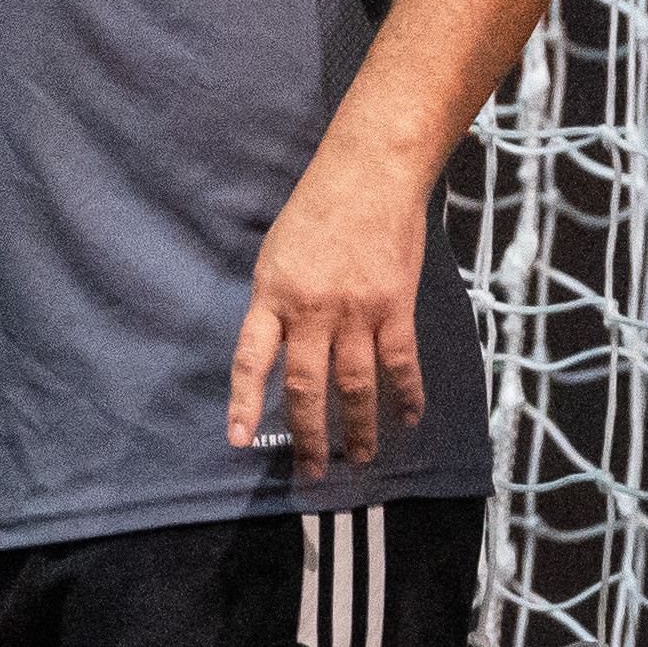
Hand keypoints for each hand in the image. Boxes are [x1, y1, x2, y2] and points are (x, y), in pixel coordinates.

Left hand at [227, 157, 427, 477]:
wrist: (368, 174)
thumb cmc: (315, 210)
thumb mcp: (276, 254)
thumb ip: (275, 306)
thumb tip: (277, 356)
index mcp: (272, 294)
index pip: (251, 358)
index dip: (245, 402)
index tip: (239, 441)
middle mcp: (311, 309)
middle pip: (307, 387)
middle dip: (307, 436)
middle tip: (310, 472)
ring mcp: (356, 310)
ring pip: (356, 386)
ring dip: (359, 429)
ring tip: (359, 460)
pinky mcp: (395, 307)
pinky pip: (401, 363)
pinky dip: (406, 395)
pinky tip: (408, 420)